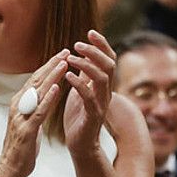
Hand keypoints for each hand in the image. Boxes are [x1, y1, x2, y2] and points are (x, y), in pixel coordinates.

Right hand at [0, 51, 69, 176]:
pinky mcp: (26, 129)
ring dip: (51, 76)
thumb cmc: (22, 145)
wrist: (10, 168)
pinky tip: (56, 88)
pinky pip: (39, 111)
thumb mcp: (30, 120)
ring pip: (38, 92)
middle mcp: (18, 105)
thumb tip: (47, 91)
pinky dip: (48, 98)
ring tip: (64, 63)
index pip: (36, 79)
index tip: (63, 54)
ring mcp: (21, 116)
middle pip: (36, 80)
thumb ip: (36, 105)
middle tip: (66, 51)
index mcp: (20, 102)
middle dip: (52, 65)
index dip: (49, 65)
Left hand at [62, 31, 116, 157]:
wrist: (79, 144)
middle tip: (78, 43)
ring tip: (70, 57)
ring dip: (86, 65)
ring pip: (102, 78)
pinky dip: (79, 84)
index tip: (90, 32)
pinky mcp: (93, 115)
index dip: (102, 44)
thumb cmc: (78, 117)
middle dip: (95, 51)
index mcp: (103, 85)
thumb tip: (82, 55)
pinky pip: (89, 96)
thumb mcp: (81, 90)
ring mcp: (101, 103)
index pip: (108, 59)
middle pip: (109, 65)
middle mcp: (106, 92)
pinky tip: (68, 76)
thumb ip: (84, 74)